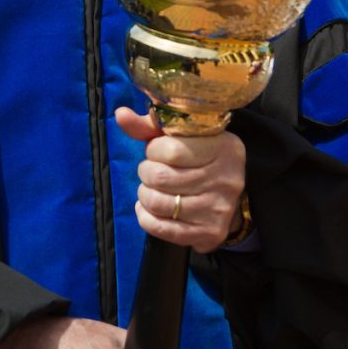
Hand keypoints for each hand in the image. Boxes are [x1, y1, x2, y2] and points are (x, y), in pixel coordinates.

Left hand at [115, 107, 245, 252]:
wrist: (227, 190)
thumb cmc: (198, 155)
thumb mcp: (180, 134)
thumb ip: (149, 125)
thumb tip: (120, 114)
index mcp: (223, 147)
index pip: (172, 150)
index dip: (153, 150)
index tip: (155, 150)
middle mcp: (226, 179)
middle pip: (162, 178)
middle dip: (146, 172)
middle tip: (149, 170)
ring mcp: (219, 209)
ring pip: (159, 204)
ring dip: (144, 195)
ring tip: (150, 188)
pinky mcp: (210, 233)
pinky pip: (162, 229)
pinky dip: (146, 217)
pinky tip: (148, 208)